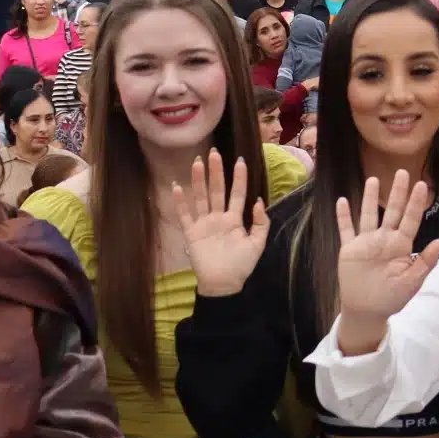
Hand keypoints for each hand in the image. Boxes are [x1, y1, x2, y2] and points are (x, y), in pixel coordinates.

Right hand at [175, 151, 268, 298]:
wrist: (223, 285)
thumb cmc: (241, 265)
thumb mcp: (257, 244)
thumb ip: (261, 223)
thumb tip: (258, 201)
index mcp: (235, 219)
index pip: (237, 194)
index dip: (239, 178)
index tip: (240, 161)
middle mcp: (218, 218)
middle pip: (217, 191)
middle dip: (216, 172)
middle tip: (214, 153)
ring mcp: (204, 224)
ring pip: (201, 198)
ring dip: (199, 181)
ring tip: (198, 163)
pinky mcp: (192, 233)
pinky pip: (185, 215)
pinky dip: (181, 202)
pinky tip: (177, 187)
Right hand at [333, 171, 438, 337]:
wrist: (367, 311)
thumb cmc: (392, 298)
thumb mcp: (412, 282)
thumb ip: (425, 262)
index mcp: (401, 246)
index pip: (411, 220)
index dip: (416, 203)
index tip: (422, 185)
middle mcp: (384, 239)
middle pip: (393, 211)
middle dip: (398, 192)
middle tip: (402, 172)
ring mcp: (366, 242)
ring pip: (369, 215)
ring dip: (371, 198)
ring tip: (374, 179)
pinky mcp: (349, 249)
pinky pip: (345, 230)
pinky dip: (343, 217)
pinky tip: (343, 201)